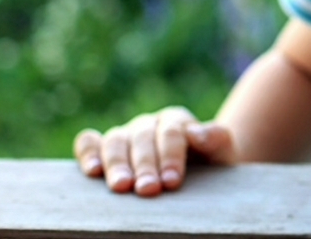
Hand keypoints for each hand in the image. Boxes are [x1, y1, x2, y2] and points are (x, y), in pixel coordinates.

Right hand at [74, 106, 237, 196]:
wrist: (200, 174)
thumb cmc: (212, 164)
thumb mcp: (223, 151)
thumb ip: (217, 138)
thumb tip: (196, 133)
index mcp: (177, 120)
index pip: (172, 132)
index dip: (171, 155)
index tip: (172, 181)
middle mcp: (149, 124)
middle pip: (142, 138)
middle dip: (146, 165)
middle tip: (148, 189)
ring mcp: (125, 134)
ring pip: (115, 141)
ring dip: (117, 164)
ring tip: (121, 187)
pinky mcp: (104, 148)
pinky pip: (89, 142)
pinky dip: (87, 153)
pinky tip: (92, 172)